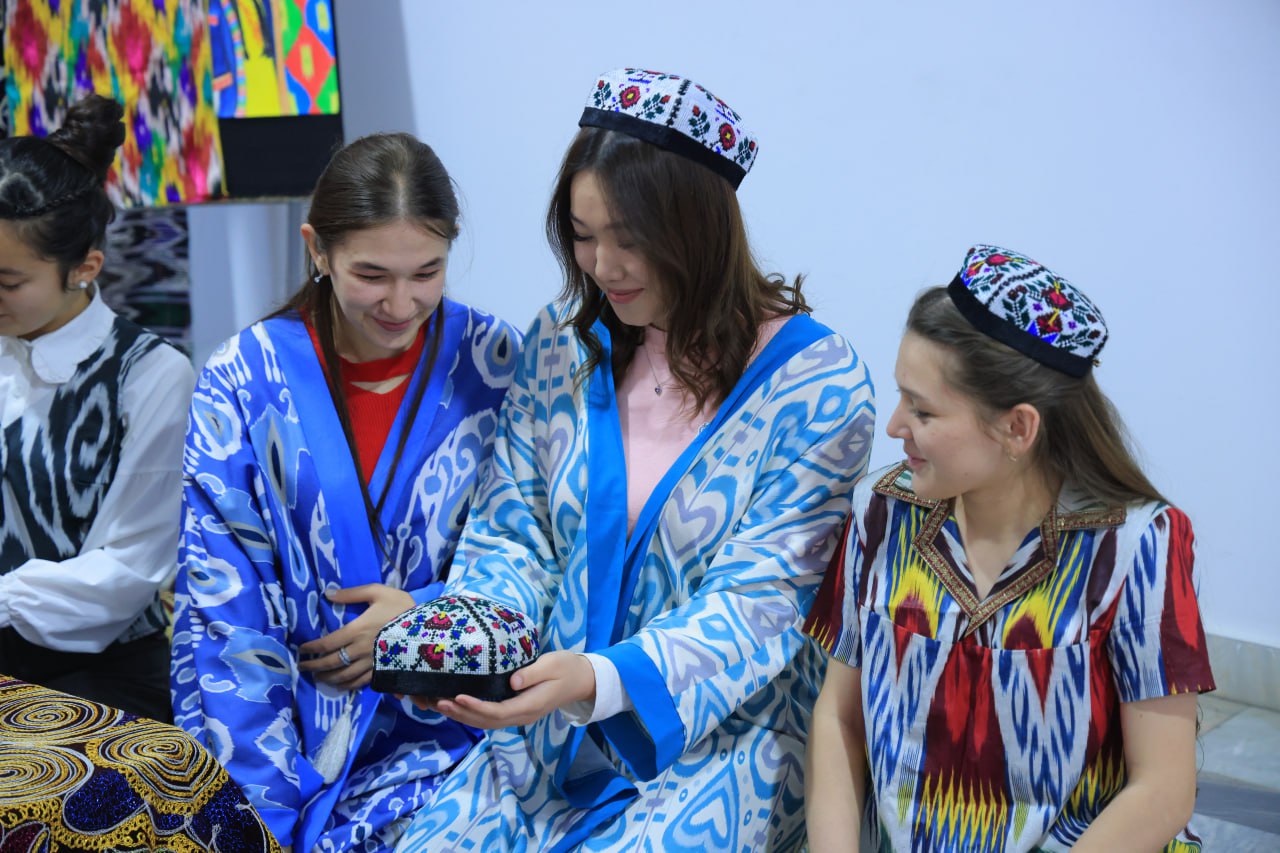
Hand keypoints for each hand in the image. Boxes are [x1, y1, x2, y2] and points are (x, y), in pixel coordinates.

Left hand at [297, 583, 414, 689]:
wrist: (427, 628)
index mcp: (356, 631)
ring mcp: (371, 664)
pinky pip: (361, 683)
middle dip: (314, 666)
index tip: (302, 649)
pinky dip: (348, 686)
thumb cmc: (402, 608)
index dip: (311, 648)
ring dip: (328, 678)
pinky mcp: (382, 671)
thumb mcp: (379, 592)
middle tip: (302, 667)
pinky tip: (342, 685)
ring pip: (343, 676)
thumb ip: (353, 593)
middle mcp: (360, 650)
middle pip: (331, 663)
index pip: (326, 644)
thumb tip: (329, 593)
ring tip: (319, 677)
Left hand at [414, 650, 595, 728]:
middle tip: (438, 702)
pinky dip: (470, 713)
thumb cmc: (567, 668)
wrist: (581, 680)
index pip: (498, 712)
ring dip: (462, 716)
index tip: (458, 696)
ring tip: (439, 705)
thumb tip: (511, 681)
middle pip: (487, 722)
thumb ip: (532, 673)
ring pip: (486, 722)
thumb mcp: (553, 665)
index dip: (476, 707)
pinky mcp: (514, 709)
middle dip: (461, 714)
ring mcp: (518, 715)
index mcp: (530, 705)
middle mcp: (522, 715)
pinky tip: (456, 705)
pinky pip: (489, 717)